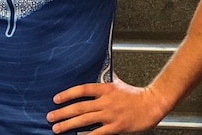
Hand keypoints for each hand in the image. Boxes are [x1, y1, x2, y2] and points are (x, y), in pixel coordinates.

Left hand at [46, 74, 171, 133]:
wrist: (152, 104)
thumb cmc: (136, 94)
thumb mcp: (118, 83)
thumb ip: (104, 82)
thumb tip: (96, 73)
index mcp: (105, 89)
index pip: (82, 89)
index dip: (67, 94)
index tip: (56, 99)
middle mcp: (105, 101)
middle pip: (79, 107)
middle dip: (62, 112)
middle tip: (50, 116)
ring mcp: (110, 115)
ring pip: (84, 120)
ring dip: (68, 124)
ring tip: (57, 128)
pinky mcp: (116, 127)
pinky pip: (97, 133)